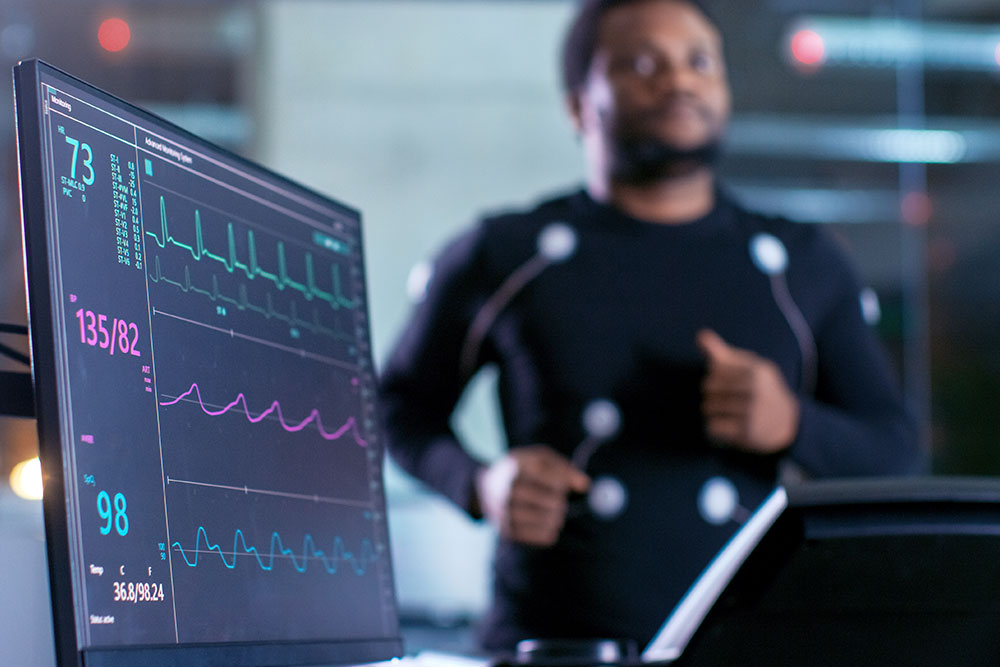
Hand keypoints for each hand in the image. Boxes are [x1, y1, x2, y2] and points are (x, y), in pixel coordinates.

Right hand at [475, 445, 589, 546]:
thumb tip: (584, 485)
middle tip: (556, 500)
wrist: (485, 487)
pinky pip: (541, 536)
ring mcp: (505, 511)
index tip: (561, 484)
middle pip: (554, 502)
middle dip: (560, 501)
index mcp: (518, 467)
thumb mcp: (539, 458)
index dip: (565, 483)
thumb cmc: (521, 470)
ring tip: (553, 513)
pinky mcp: (507, 530)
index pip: (556, 480)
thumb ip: (564, 467)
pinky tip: (548, 524)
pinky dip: (550, 531)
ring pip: (549, 521)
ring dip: (557, 517)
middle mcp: (509, 489)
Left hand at [697, 329, 799, 453]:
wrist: (787, 421)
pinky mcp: (747, 432)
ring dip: (710, 411)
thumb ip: (722, 353)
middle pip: (709, 388)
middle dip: (710, 394)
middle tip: (721, 399)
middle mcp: (756, 389)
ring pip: (709, 408)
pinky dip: (714, 428)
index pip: (715, 369)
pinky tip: (725, 426)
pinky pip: (712, 427)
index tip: (725, 382)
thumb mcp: (748, 367)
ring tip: (723, 412)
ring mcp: (752, 411)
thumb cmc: (760, 388)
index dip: (714, 376)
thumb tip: (700, 335)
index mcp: (756, 370)